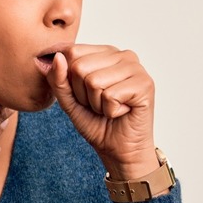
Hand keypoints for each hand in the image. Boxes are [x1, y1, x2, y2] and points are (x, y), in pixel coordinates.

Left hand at [43, 45, 159, 180]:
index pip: (71, 52)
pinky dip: (110, 110)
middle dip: (83, 94)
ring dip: (96, 104)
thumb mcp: (68, 99)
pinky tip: (122, 111)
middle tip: (99, 104)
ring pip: (94, 81)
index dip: (70, 80)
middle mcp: (122, 55)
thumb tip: (57, 56)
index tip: (86, 94)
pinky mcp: (144, 84)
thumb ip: (58, 78)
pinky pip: (110, 95)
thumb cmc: (96, 122)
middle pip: (80, 67)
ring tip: (111, 108)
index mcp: (105, 52)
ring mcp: (135, 68)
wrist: (120, 151)